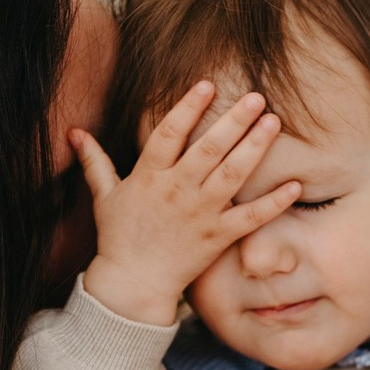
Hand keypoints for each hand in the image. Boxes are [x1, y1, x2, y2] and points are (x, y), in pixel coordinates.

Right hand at [75, 83, 300, 324]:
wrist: (133, 284)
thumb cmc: (118, 238)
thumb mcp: (104, 196)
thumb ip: (95, 161)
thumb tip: (74, 132)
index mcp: (150, 176)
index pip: (170, 132)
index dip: (189, 106)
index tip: (208, 85)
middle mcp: (178, 191)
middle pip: (210, 148)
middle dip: (235, 120)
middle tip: (257, 97)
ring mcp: (200, 214)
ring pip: (233, 175)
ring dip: (255, 147)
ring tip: (274, 122)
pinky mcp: (218, 237)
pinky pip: (251, 218)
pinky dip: (274, 203)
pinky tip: (295, 185)